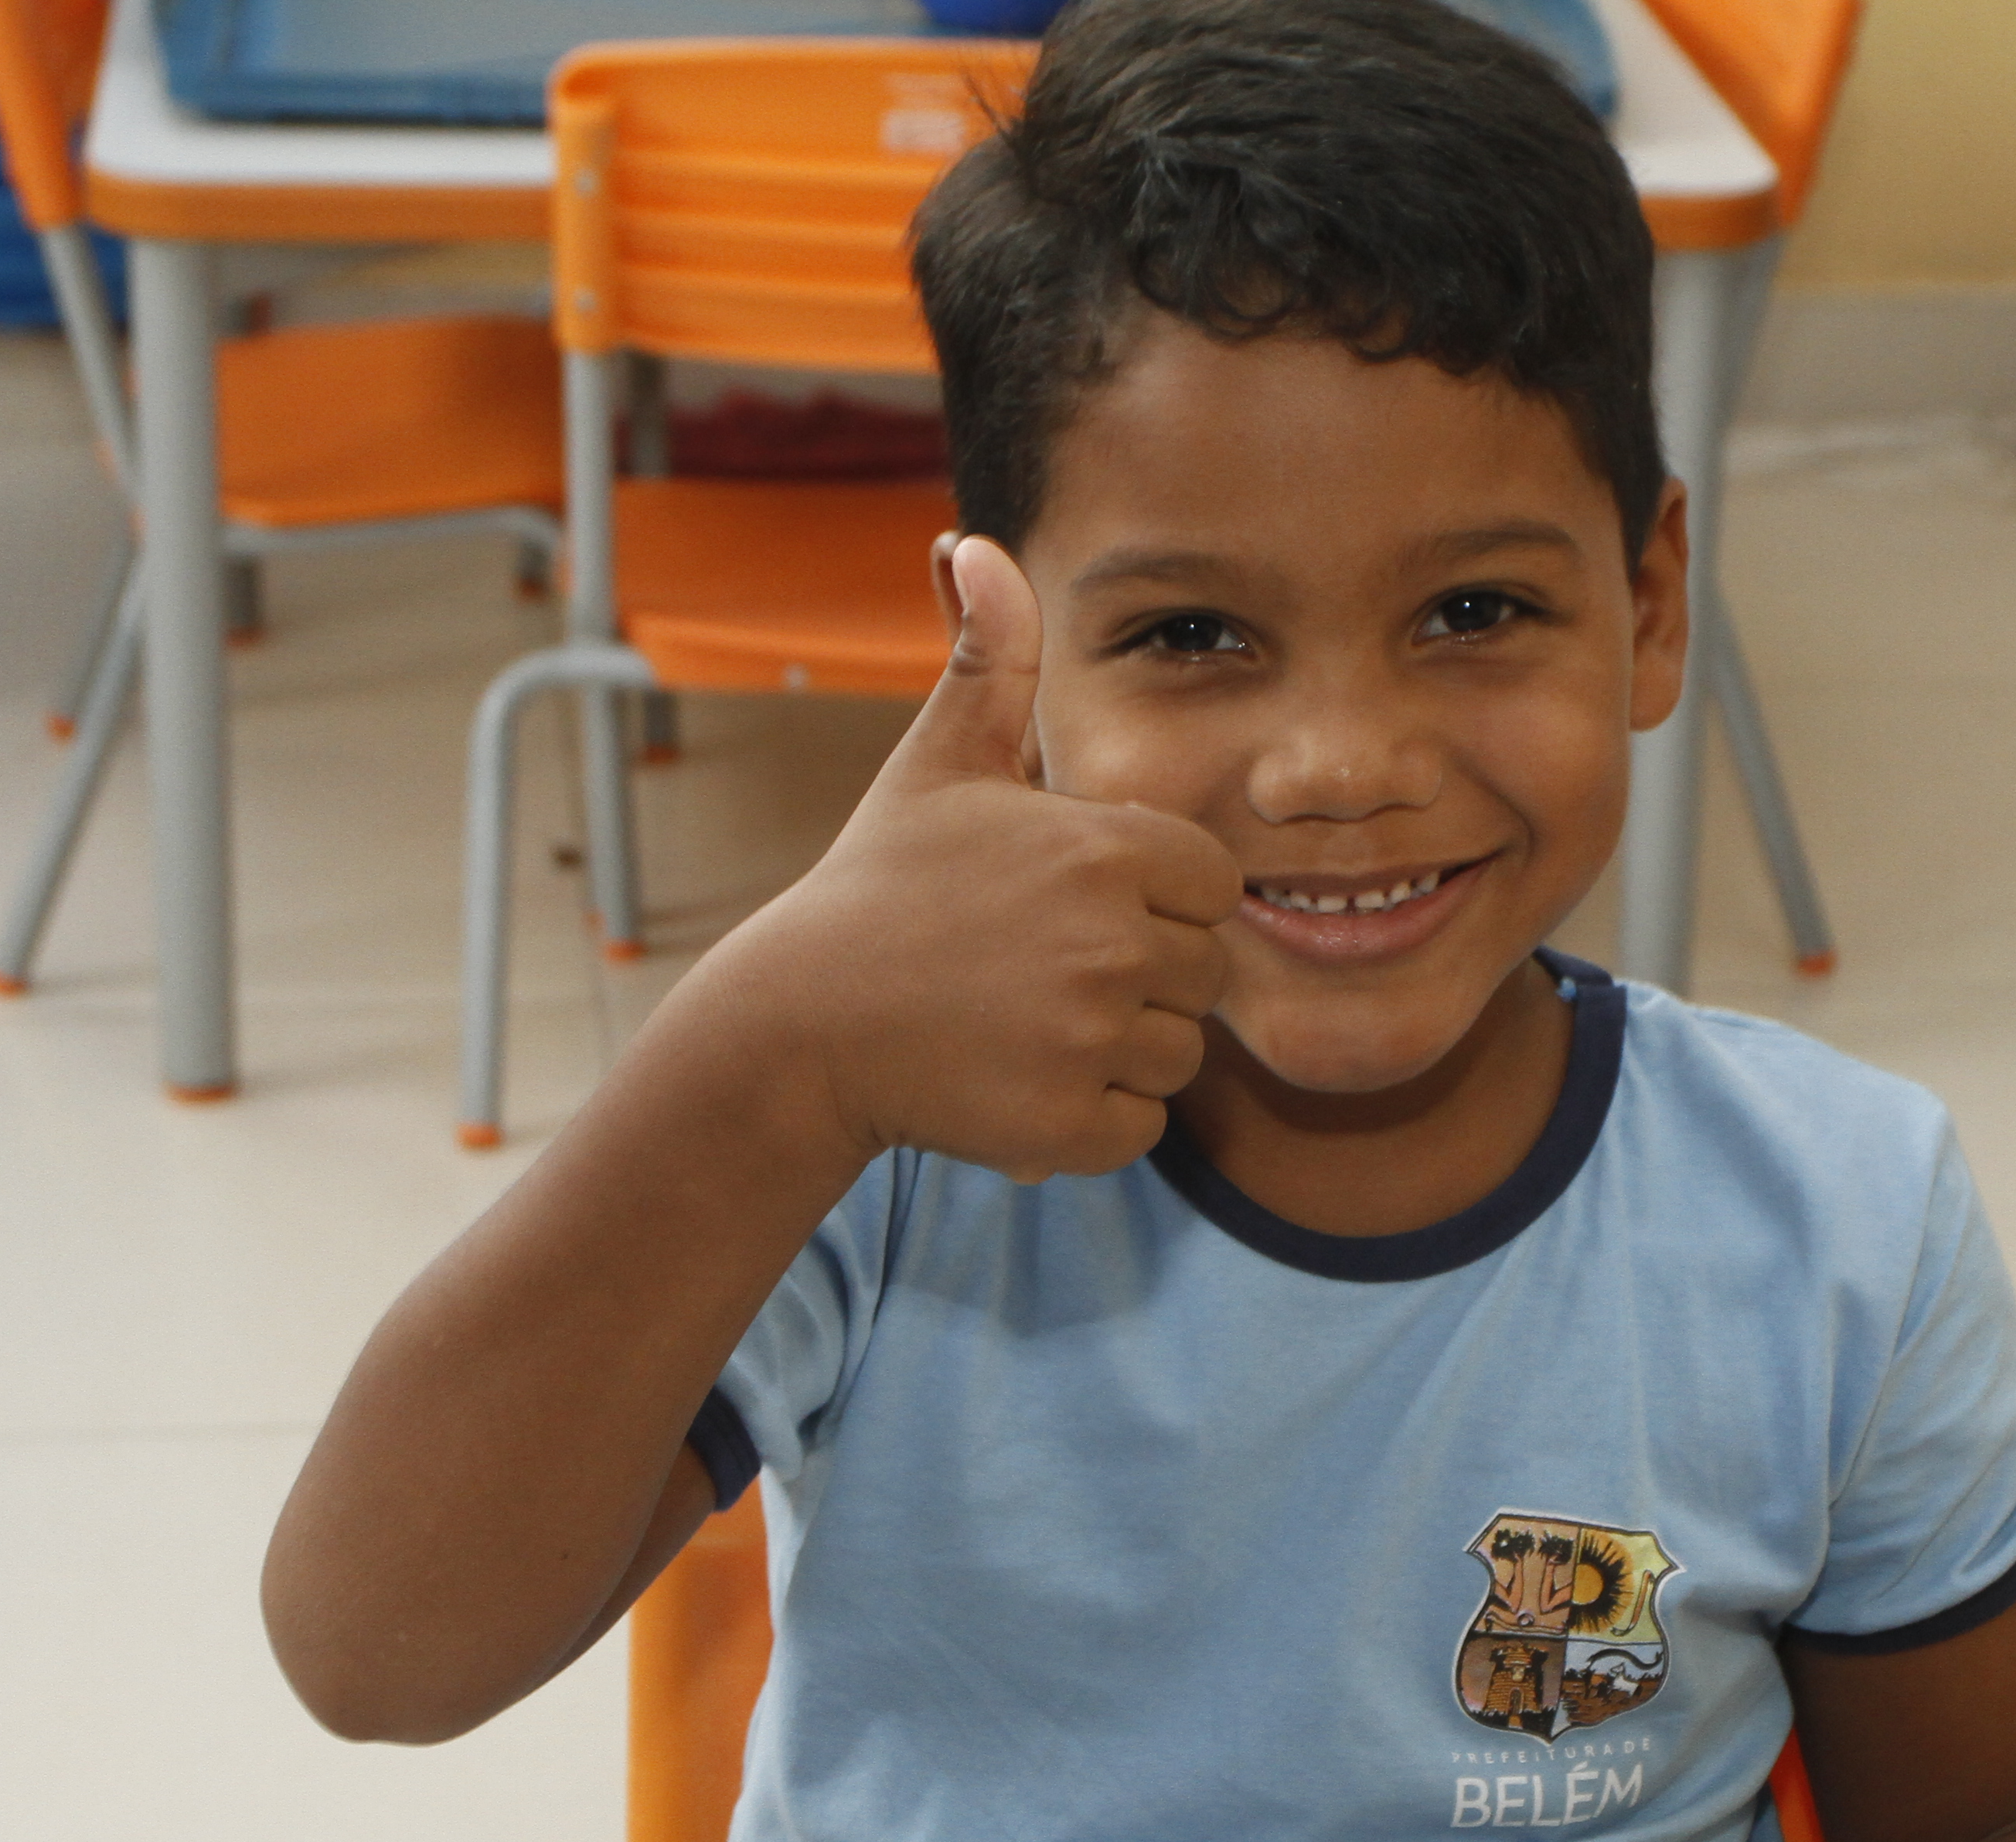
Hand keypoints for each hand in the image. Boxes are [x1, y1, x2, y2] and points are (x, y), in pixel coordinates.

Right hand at [697, 533, 1239, 1182]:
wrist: (801, 1023)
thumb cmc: (881, 885)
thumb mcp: (939, 761)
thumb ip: (990, 658)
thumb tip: (979, 543)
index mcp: (1108, 851)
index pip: (1214, 884)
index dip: (1157, 896)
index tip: (1075, 904)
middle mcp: (1114, 945)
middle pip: (1203, 972)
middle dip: (1139, 974)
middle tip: (1038, 968)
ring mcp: (1092, 1041)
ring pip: (1176, 1053)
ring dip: (1119, 1047)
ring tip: (1024, 1020)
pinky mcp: (1070, 1125)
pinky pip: (1139, 1123)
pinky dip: (1091, 1115)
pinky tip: (1019, 1077)